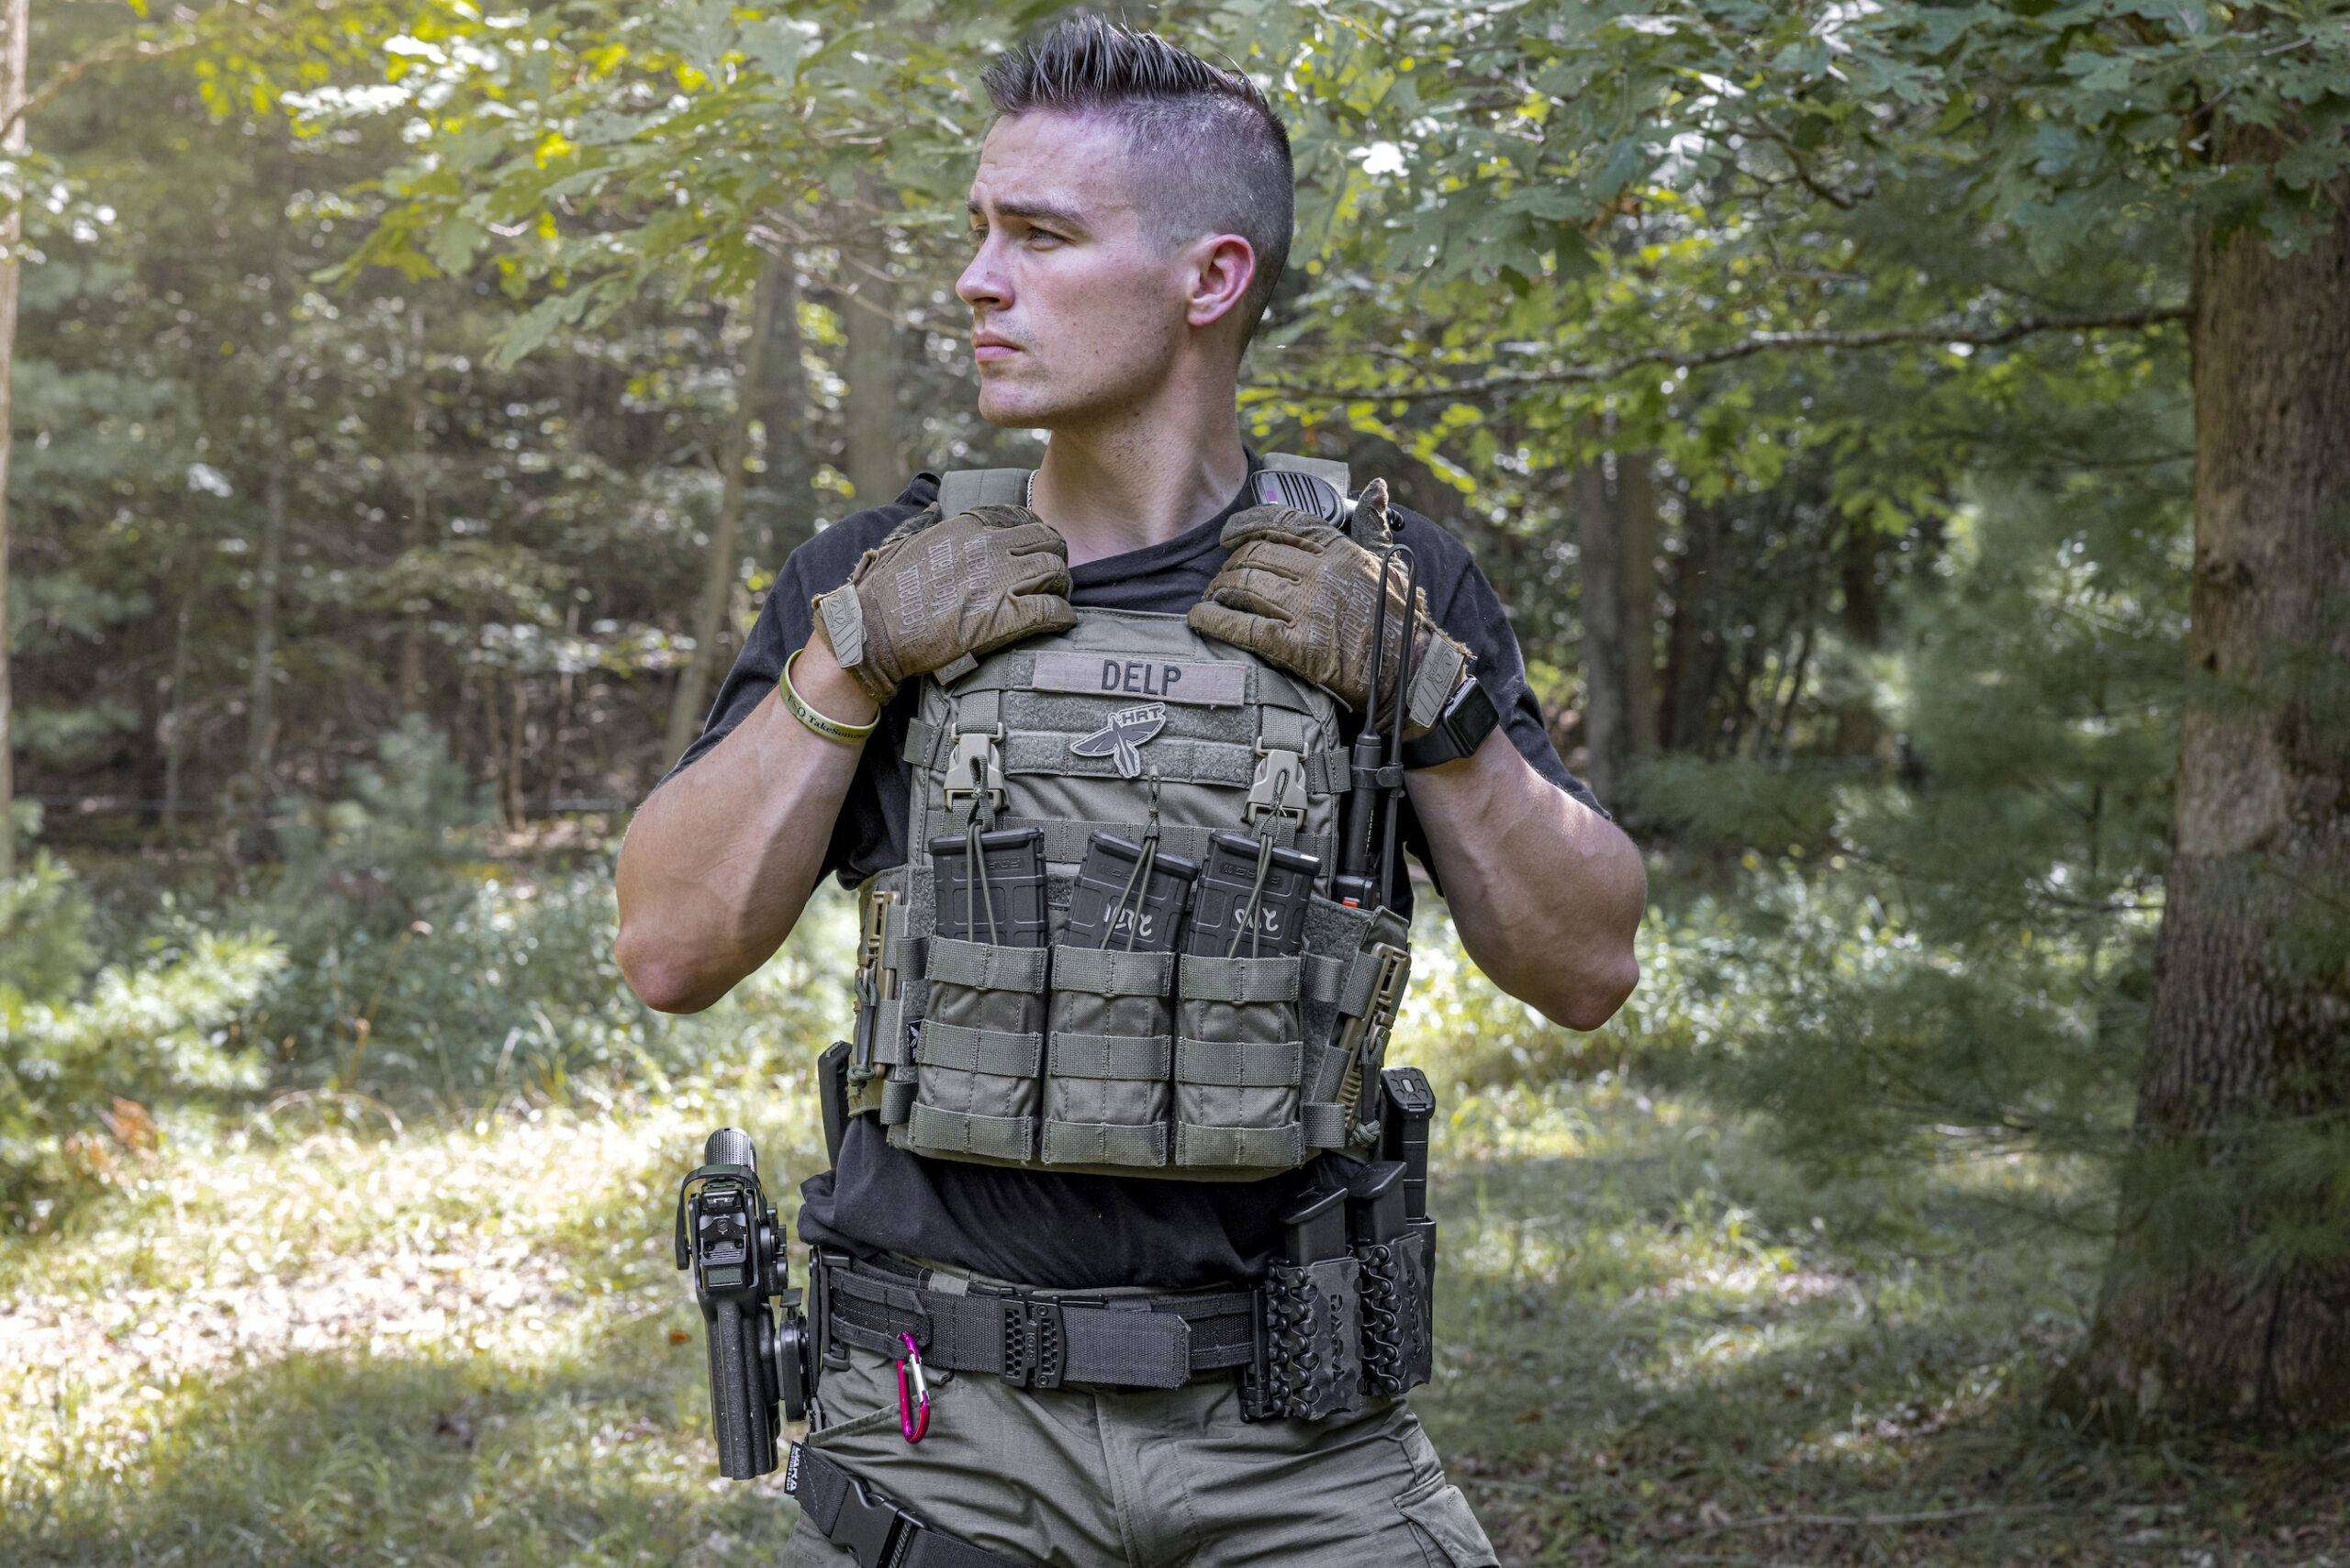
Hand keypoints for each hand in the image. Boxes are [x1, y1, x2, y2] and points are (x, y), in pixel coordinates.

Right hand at [812, 502, 1076, 704]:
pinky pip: (1053, 611)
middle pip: (1049, 544)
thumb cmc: (884, 592)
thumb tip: (942, 514)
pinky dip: (1062, 616)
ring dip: (1061, 588)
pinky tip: (1060, 621)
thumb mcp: (909, 542)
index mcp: (969, 527)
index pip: (1025, 519)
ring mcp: (1001, 581)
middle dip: (1055, 561)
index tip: (1038, 550)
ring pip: (1057, 575)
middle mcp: (990, 547)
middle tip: (1053, 579)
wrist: (873, 632)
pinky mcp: (1006, 618)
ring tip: (1057, 600)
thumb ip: (936, 528)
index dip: (1038, 536)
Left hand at [1188, 482, 1468, 736]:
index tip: (1228, 534)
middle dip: (1230, 566)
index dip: (1246, 524)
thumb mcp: (1391, 562)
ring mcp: (1309, 610)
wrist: (1414, 674)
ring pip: (1245, 586)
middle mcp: (1321, 574)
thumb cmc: (1403, 620)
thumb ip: (1373, 525)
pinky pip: (1243, 626)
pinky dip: (1214, 620)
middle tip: (1221, 580)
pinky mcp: (1298, 647)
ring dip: (1219, 591)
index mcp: (1341, 550)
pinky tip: (1200, 620)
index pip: (1282, 521)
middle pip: (1256, 556)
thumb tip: (1376, 487)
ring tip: (1212, 599)